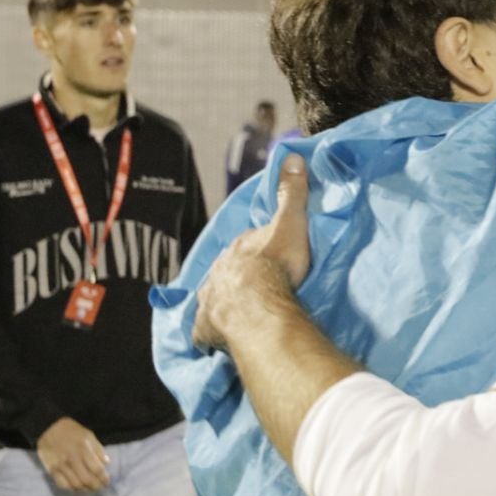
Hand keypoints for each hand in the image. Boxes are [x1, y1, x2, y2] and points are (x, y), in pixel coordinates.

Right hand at [37, 416, 109, 490]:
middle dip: (96, 487)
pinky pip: (63, 485)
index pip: (97, 470)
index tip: (107, 482)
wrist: (48, 428)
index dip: (104, 479)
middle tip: (100, 487)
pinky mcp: (52, 470)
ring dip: (85, 490)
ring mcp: (61, 466)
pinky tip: (78, 487)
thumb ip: (98, 450)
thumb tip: (106, 463)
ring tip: (90, 488)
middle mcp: (72, 459)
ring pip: (75, 485)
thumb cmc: (72, 431)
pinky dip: (72, 489)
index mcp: (83, 450)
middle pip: (87, 480)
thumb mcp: (89, 435)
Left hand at [194, 155, 313, 352]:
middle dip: (239, 276)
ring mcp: (209, 300)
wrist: (255, 307)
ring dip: (225, 302)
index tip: (270, 256)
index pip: (247, 243)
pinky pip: (204, 331)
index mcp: (239, 247)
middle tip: (258, 286)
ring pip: (214, 297)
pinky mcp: (205, 329)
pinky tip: (217, 339)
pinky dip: (210, 333)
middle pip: (228, 270)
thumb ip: (291, 193)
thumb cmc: (275, 266)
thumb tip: (291, 155)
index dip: (258, 249)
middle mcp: (218, 271)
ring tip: (241, 312)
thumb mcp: (289, 223)